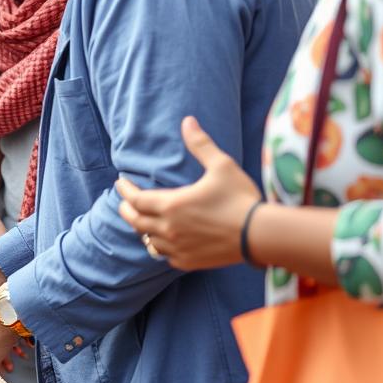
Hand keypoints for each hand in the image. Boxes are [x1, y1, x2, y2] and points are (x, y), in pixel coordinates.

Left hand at [115, 116, 260, 270]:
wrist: (261, 235)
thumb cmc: (241, 198)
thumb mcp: (221, 166)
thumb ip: (201, 145)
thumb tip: (188, 121)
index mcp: (172, 205)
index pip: (136, 199)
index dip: (125, 191)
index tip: (120, 183)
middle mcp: (169, 229)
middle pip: (135, 221)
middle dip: (127, 210)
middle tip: (124, 202)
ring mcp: (178, 248)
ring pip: (148, 240)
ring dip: (142, 229)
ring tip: (142, 221)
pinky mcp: (189, 261)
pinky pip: (165, 255)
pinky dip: (160, 246)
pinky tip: (163, 241)